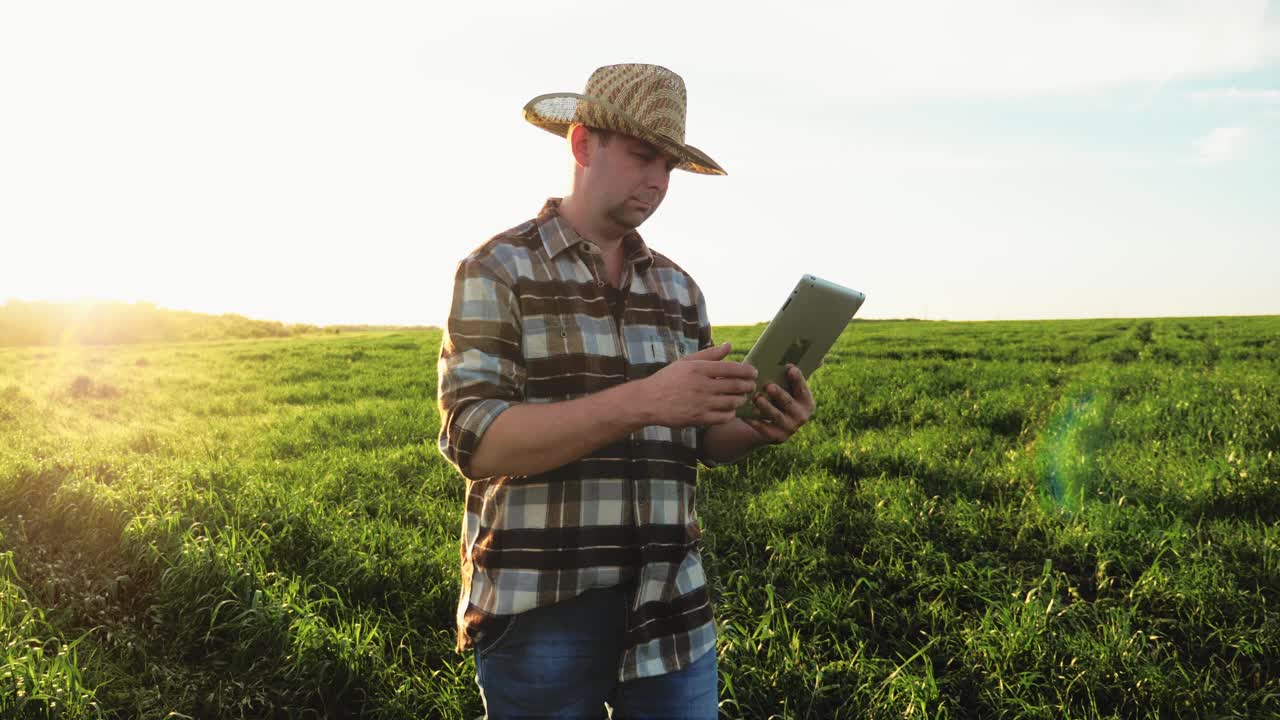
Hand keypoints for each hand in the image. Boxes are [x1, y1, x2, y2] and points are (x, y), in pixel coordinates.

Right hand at [640, 342, 757, 427]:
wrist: (649, 401)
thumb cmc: (668, 379)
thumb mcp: (687, 362)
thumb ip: (710, 354)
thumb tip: (729, 346)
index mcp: (700, 369)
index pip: (733, 368)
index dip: (748, 371)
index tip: (754, 372)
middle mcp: (702, 386)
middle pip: (737, 386)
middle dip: (749, 386)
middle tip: (752, 385)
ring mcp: (701, 403)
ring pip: (733, 402)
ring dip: (741, 399)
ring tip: (741, 397)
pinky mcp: (699, 419)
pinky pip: (724, 417)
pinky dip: (731, 413)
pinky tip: (730, 409)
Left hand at [743, 363, 815, 444]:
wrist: (776, 426)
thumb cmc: (785, 399)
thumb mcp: (794, 389)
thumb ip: (801, 375)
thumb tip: (821, 358)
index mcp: (807, 402)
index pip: (803, 388)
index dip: (797, 378)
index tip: (790, 368)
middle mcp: (801, 416)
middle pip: (789, 403)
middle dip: (780, 394)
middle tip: (769, 386)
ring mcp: (790, 428)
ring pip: (776, 416)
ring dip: (766, 407)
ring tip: (756, 398)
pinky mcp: (777, 437)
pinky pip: (764, 429)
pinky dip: (754, 421)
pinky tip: (745, 414)